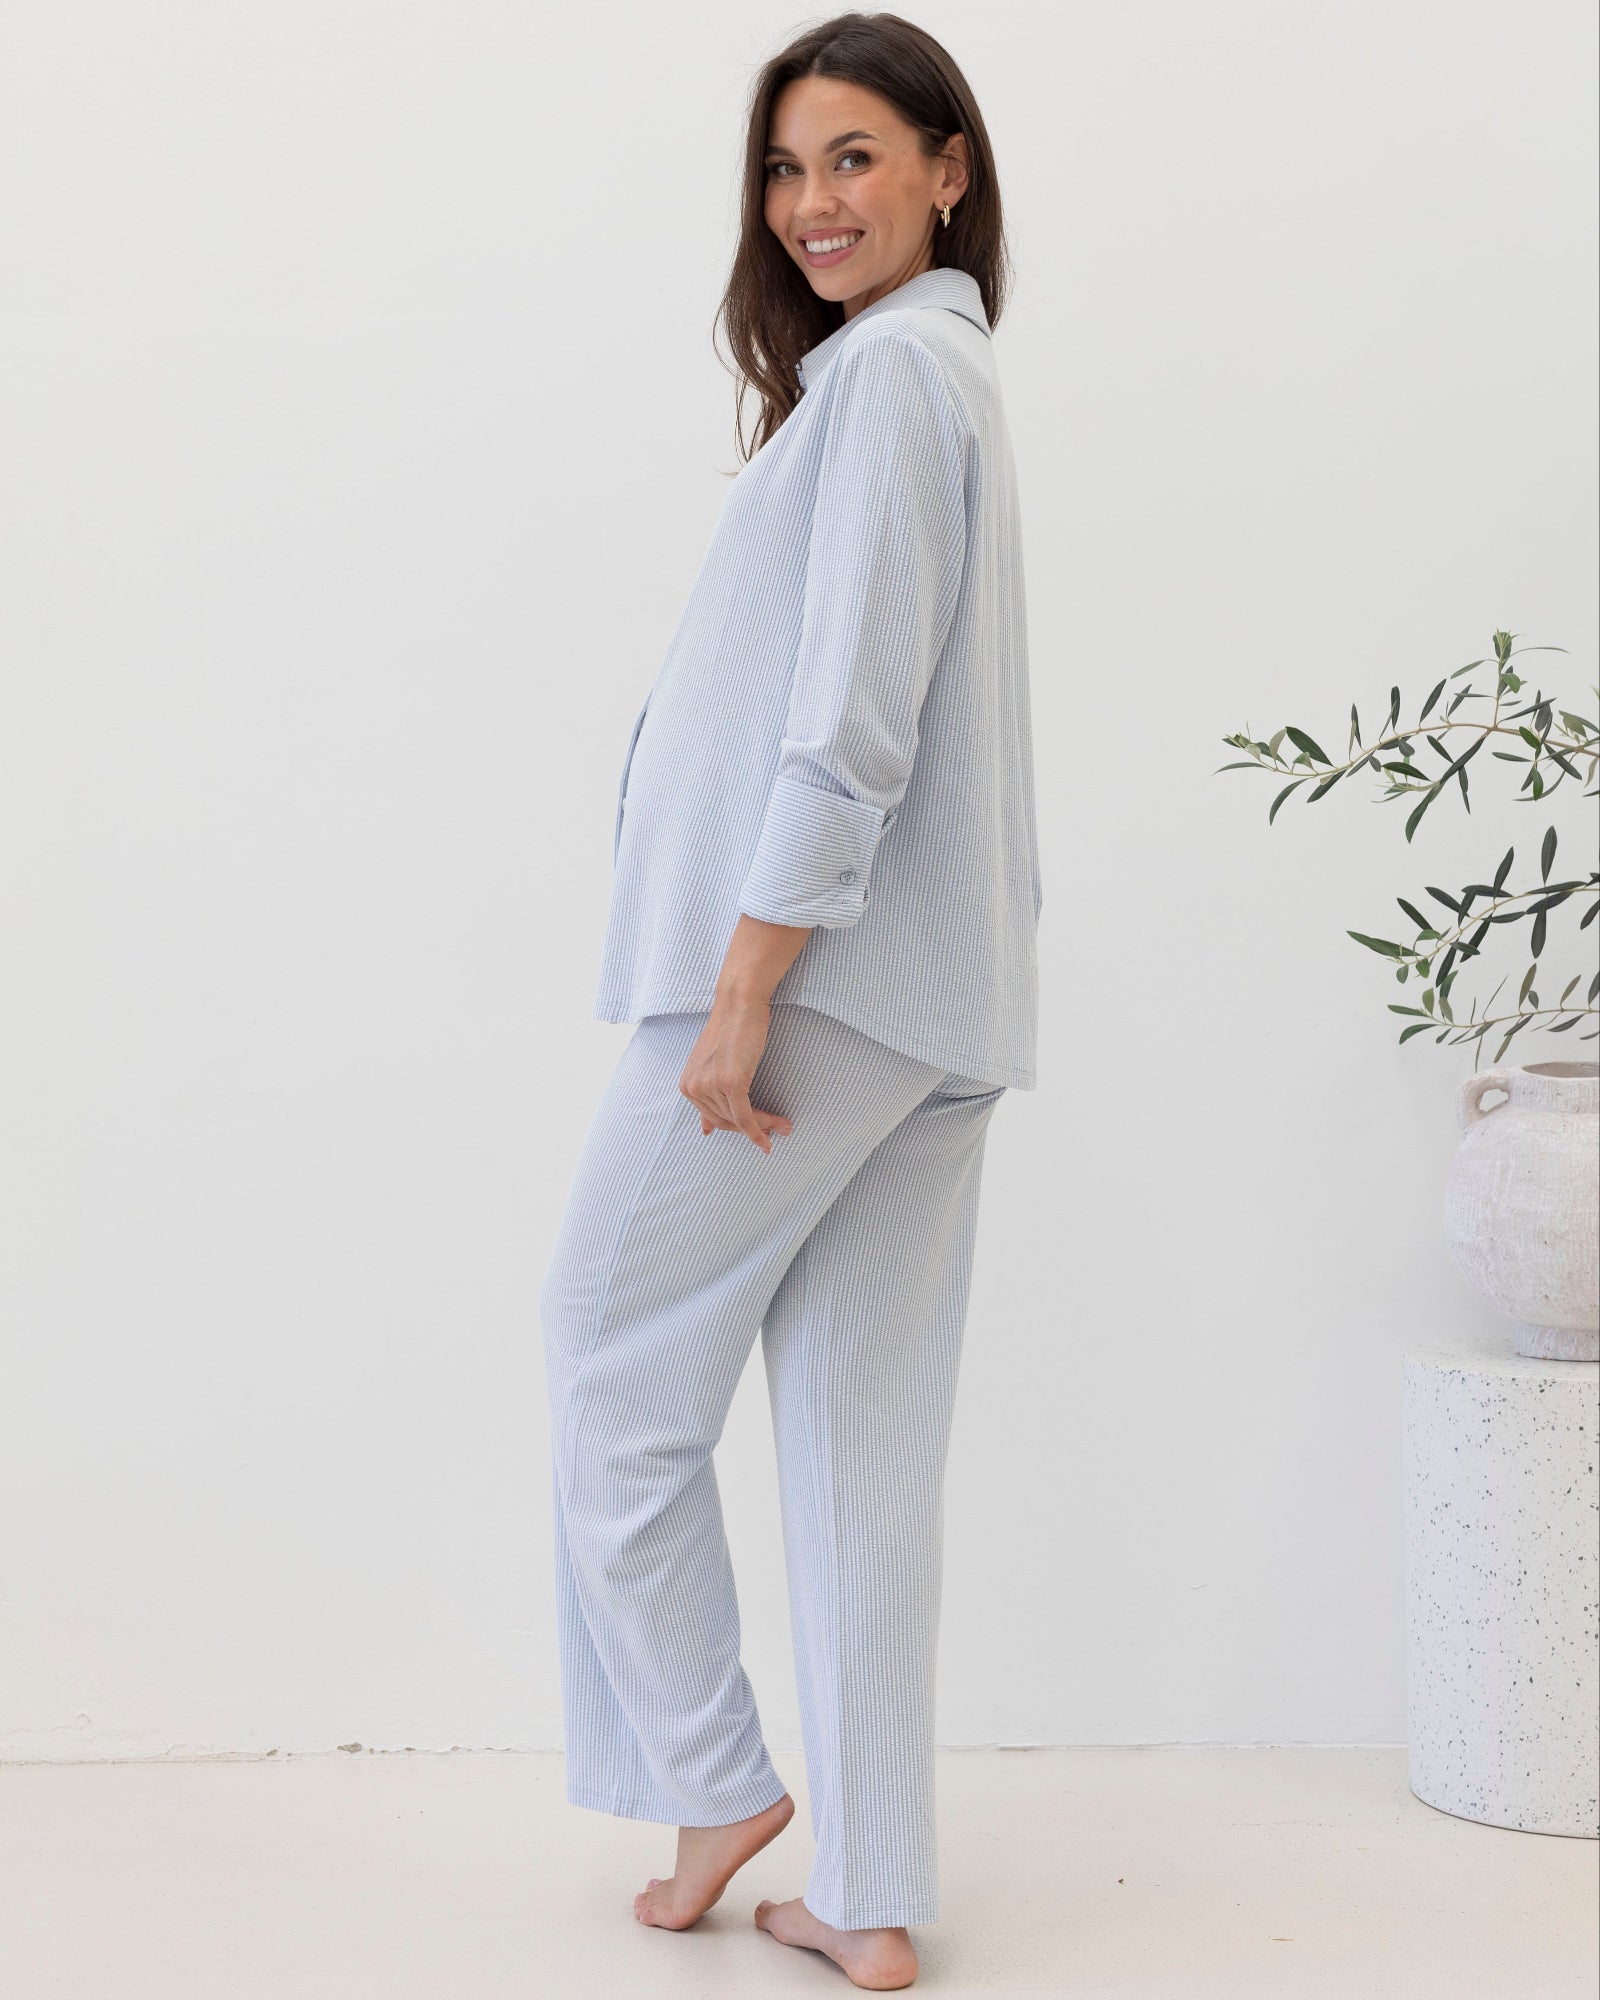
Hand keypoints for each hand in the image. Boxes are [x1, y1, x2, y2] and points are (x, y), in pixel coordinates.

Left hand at [679, 996, 793, 1152]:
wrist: (740, 1004)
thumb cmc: (732, 1030)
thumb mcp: (712, 1066)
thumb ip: (707, 1096)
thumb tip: (706, 1130)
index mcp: (687, 1085)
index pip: (714, 1119)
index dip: (738, 1128)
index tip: (758, 1133)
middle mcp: (693, 1088)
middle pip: (727, 1123)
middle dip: (753, 1130)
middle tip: (776, 1131)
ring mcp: (710, 1086)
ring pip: (740, 1120)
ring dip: (765, 1126)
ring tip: (784, 1125)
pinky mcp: (730, 1083)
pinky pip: (746, 1117)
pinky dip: (759, 1131)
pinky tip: (773, 1135)